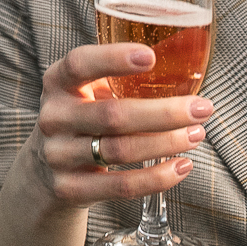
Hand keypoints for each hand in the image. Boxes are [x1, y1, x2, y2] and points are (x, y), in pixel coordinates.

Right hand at [0, 41, 213, 245]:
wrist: (44, 169)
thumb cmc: (83, 118)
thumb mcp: (87, 91)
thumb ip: (119, 79)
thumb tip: (185, 66)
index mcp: (57, 83)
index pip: (79, 64)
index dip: (113, 59)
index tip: (151, 57)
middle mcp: (53, 117)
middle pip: (112, 115)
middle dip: (164, 112)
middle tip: (202, 108)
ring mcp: (57, 155)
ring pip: (120, 150)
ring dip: (166, 143)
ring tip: (196, 135)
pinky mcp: (69, 188)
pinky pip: (120, 186)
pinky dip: (157, 177)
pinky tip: (182, 166)